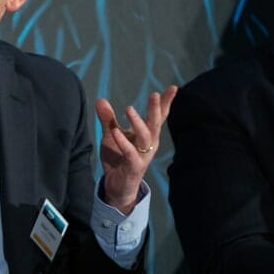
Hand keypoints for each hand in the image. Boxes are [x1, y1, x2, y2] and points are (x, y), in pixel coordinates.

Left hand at [96, 85, 177, 213]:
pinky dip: (124, 143)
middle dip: (156, 109)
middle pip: (155, 124)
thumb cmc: (118, 158)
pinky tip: (116, 132)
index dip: (166, 103)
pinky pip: (131, 154)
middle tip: (155, 94)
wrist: (117, 186)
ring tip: (128, 108)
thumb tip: (100, 99)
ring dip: (138, 122)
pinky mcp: (134, 167)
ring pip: (145, 137)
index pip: (159, 117)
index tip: (173, 87)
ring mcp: (143, 156)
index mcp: (147, 135)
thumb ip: (108, 119)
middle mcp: (149, 144)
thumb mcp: (111, 135)